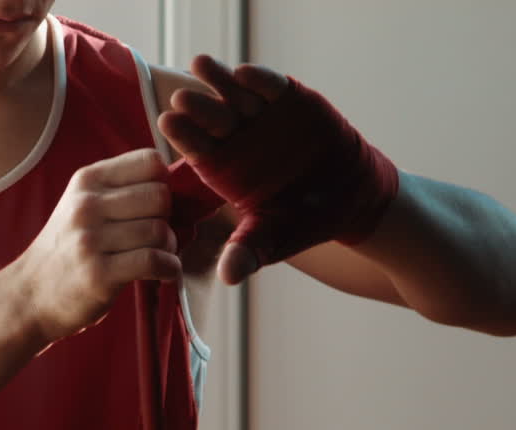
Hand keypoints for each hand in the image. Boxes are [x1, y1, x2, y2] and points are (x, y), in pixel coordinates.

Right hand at [13, 148, 180, 343]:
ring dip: (170, 247)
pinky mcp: (99, 273)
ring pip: (159, 230)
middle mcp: (87, 205)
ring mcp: (91, 240)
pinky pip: (154, 260)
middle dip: (168, 218)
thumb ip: (120, 190)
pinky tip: (163, 272)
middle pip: (160, 196)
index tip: (153, 206)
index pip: (150, 162)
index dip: (163, 183)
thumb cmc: (67, 249)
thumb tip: (174, 183)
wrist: (32, 294)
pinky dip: (169, 268)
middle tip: (156, 235)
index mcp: (87, 180)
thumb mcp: (82, 205)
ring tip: (157, 255)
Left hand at [159, 56, 399, 283]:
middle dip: (196, 107)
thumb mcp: (274, 238)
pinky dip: (259, 80)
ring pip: (233, 95)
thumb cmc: (301, 221)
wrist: (348, 197)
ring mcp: (259, 116)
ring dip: (218, 80)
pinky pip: (269, 87)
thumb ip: (248, 252)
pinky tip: (245, 73)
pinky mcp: (288, 100)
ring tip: (200, 64)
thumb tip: (228, 278)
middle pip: (209, 119)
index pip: (196, 149)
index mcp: (221, 169)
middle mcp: (234, 139)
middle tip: (180, 98)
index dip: (183, 136)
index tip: (167, 123)